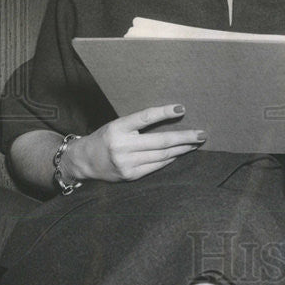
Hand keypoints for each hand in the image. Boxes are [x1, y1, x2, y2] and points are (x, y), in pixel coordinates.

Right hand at [63, 104, 206, 182]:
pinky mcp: (130, 175)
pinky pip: (156, 166)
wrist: (83, 161)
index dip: (164, 112)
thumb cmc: (105, 138)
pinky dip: (170, 160)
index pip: (145, 117)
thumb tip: (172, 117)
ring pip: (162, 155)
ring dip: (181, 149)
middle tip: (201, 134)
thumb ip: (139, 124)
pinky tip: (180, 154)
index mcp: (117, 128)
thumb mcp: (117, 125)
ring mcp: (126, 163)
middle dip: (184, 137)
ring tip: (195, 143)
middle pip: (160, 141)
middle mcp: (121, 146)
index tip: (182, 108)